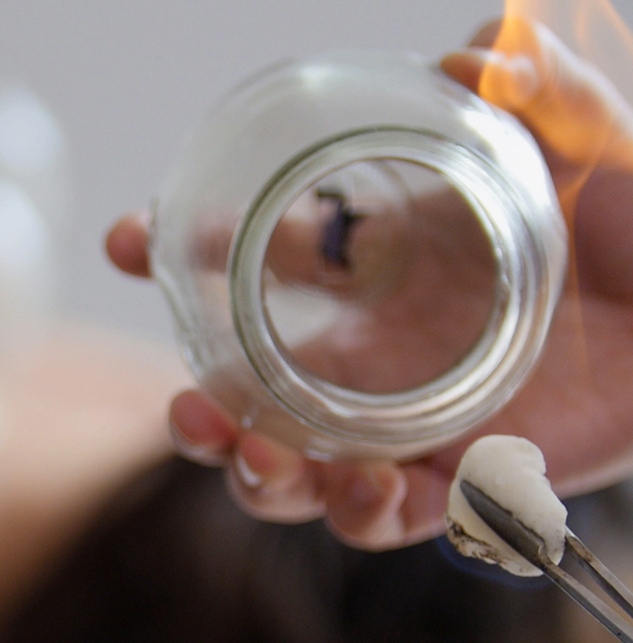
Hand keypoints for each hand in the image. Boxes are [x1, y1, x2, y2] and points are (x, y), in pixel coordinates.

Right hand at [107, 19, 632, 548]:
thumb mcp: (590, 146)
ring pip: (305, 475)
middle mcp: (373, 357)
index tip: (131, 241)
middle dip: (203, 416)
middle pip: (252, 402)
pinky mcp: (464, 482)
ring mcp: (410, 426)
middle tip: (191, 414)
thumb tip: (471, 51)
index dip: (177, 256)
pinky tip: (373, 490)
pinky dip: (372, 512)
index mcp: (376, 272)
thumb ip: (537, 90)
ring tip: (265, 464)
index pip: (253, 268)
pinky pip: (399, 516)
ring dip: (265, 480)